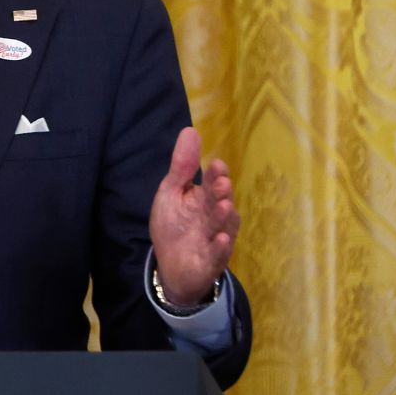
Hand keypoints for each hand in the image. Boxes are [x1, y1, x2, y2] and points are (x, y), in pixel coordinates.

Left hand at [149, 127, 239, 305]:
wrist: (172, 264)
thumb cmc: (174, 225)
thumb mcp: (172, 192)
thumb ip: (182, 165)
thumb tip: (190, 130)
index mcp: (204, 198)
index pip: (212, 183)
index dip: (215, 175)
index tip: (217, 164)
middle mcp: (214, 216)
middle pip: (220, 203)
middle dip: (221, 194)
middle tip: (222, 184)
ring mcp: (215, 239)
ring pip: (222, 227)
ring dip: (223, 217)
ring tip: (224, 206)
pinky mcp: (211, 261)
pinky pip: (218, 254)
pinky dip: (220, 247)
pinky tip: (219, 238)